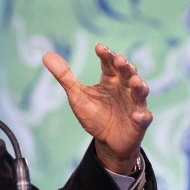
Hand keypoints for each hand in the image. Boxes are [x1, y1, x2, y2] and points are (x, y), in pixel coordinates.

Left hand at [42, 43, 151, 174]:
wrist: (107, 142)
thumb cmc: (95, 116)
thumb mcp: (77, 96)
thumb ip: (64, 76)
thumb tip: (46, 55)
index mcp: (110, 80)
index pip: (109, 64)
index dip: (106, 55)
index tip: (99, 47)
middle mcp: (125, 88)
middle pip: (127, 73)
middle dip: (125, 66)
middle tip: (120, 60)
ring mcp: (135, 104)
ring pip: (140, 91)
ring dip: (139, 85)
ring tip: (135, 81)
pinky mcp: (140, 121)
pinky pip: (143, 117)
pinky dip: (141, 115)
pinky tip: (136, 114)